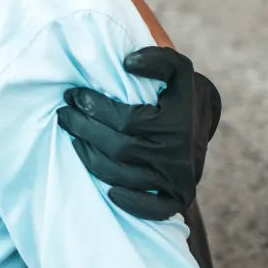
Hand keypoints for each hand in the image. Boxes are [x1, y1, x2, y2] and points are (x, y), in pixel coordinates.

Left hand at [56, 46, 222, 220]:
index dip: (95, 108)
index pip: (125, 120)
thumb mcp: (177, 68)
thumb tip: (128, 62)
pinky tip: (108, 190)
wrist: (203, 123)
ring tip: (73, 138)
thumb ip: (157, 59)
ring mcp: (176, 179)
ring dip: (90, 158)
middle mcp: (176, 154)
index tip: (74, 95)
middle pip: (118, 149)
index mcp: (177, 123)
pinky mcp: (176, 197)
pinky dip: (129, 202)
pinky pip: (152, 209)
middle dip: (84, 130)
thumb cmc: (179, 93)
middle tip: (64, 114)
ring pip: (123, 176)